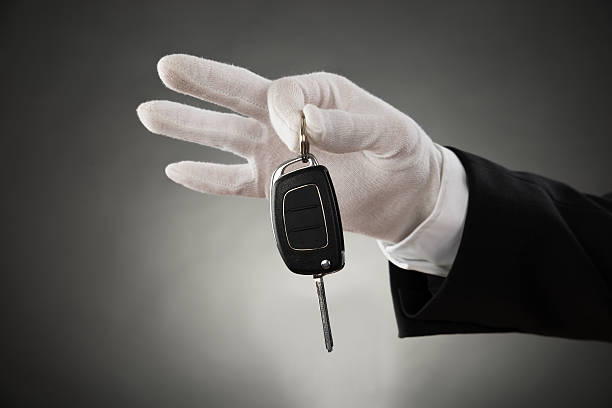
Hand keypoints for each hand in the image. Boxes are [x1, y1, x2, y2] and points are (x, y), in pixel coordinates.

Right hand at [137, 54, 442, 242]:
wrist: (404, 196)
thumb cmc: (399, 152)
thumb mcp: (386, 130)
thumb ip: (348, 124)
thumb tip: (306, 122)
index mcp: (316, 95)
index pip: (282, 93)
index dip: (285, 112)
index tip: (304, 135)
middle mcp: (289, 121)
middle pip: (237, 98)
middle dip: (202, 83)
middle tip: (167, 69)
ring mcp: (277, 154)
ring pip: (224, 137)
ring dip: (187, 127)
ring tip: (150, 113)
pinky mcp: (276, 187)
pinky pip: (232, 182)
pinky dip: (205, 179)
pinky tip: (176, 169)